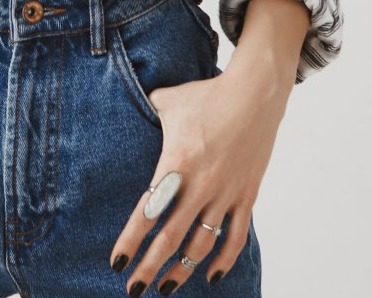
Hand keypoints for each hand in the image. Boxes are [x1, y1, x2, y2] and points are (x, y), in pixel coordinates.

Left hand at [107, 64, 289, 290]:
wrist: (254, 94)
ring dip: (183, 270)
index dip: (131, 240)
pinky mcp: (246, 195)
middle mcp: (200, 186)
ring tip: (166, 286)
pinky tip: (210, 276)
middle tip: (134, 289)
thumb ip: (147, 110)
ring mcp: (225, 194)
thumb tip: (132, 108)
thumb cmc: (206, 95)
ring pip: (201, 244)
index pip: (148, 212)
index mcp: (176, 164)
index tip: (117, 262)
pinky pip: (235, 236)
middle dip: (150, 267)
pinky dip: (223, 260)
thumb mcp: (167, 100)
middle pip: (171, 238)